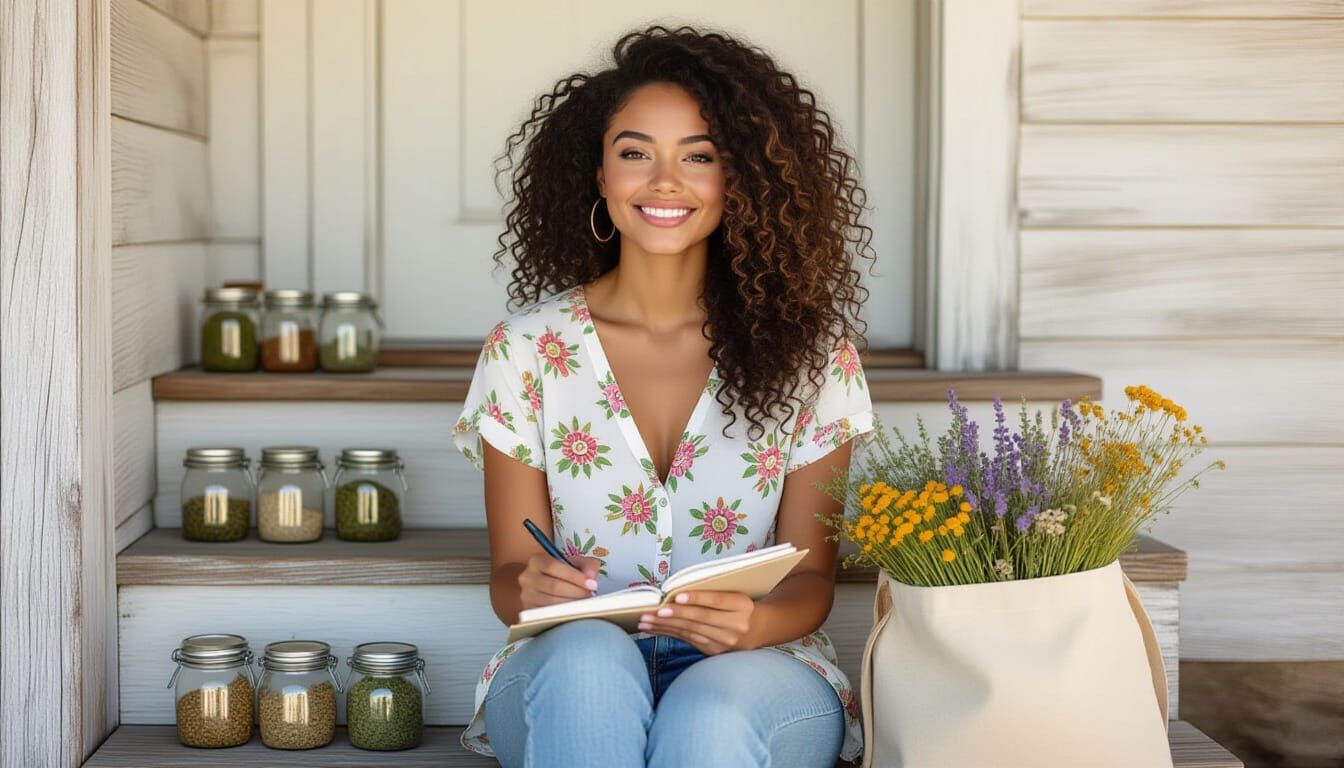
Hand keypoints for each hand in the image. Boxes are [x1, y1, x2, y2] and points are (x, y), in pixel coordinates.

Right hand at [518, 555, 600, 610]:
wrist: (547, 585)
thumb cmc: (563, 574)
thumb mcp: (576, 564)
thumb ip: (587, 565)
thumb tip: (591, 578)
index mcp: (537, 561)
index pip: (554, 567)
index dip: (574, 576)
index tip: (592, 584)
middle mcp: (527, 577)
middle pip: (553, 586)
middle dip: (576, 592)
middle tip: (590, 596)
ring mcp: (526, 596)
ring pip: (551, 602)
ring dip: (572, 604)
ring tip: (585, 604)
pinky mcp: (529, 611)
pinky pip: (547, 615)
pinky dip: (564, 614)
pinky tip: (575, 612)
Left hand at [637, 590, 755, 654]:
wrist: (755, 629)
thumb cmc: (737, 604)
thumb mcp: (734, 593)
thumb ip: (713, 591)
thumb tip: (678, 590)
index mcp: (742, 606)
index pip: (718, 601)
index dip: (697, 598)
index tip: (677, 596)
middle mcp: (735, 626)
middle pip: (702, 618)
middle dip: (676, 615)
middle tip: (655, 611)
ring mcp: (724, 641)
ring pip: (690, 631)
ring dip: (665, 626)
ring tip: (646, 620)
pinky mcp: (712, 650)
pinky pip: (686, 639)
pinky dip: (667, 633)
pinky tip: (652, 628)